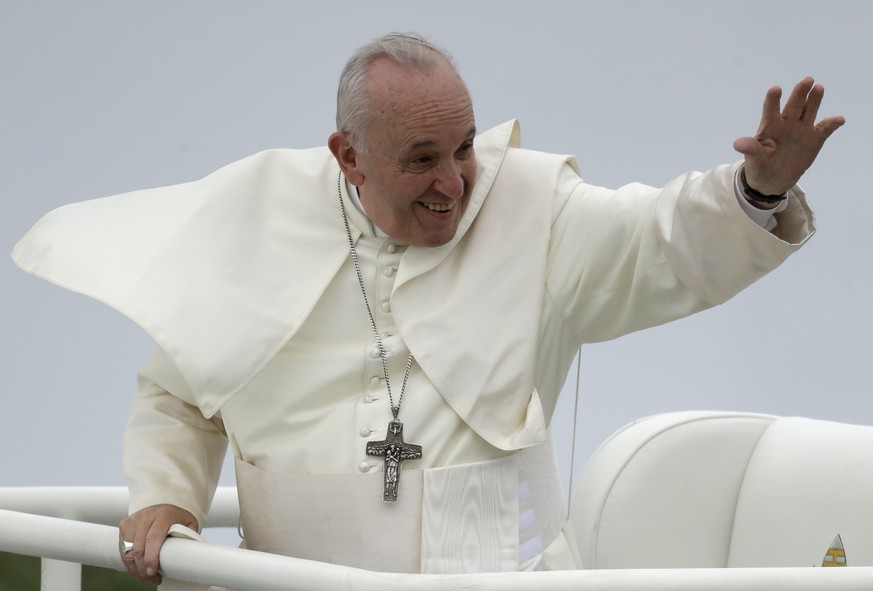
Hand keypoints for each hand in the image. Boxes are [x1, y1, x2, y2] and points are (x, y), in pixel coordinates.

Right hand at [119, 504, 198, 584]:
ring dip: (135, 568)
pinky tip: (137, 568)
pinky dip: (129, 562)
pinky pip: (123, 548)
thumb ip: (188, 537)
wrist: (166, 503)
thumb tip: (189, 556)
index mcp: (164, 515)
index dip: (151, 557)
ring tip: (146, 576)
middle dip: (143, 567)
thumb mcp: (188, 524)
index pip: (153, 538)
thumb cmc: (178, 516)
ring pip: (128, 550)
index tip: (152, 571)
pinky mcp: (125, 525)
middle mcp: (146, 516)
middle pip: (139, 547)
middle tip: (152, 578)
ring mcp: (134, 520)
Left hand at [733, 77, 844, 194]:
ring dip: (814, 100)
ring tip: (818, 88)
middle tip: (807, 80)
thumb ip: (750, 149)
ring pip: (809, 111)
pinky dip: (832, 124)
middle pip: (794, 106)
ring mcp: (801, 130)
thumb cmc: (759, 166)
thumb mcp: (753, 160)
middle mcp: (787, 124)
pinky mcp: (814, 139)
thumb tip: (737, 143)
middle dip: (800, 93)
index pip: (770, 110)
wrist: (772, 180)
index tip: (775, 89)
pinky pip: (825, 129)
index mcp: (770, 127)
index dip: (773, 100)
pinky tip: (839, 119)